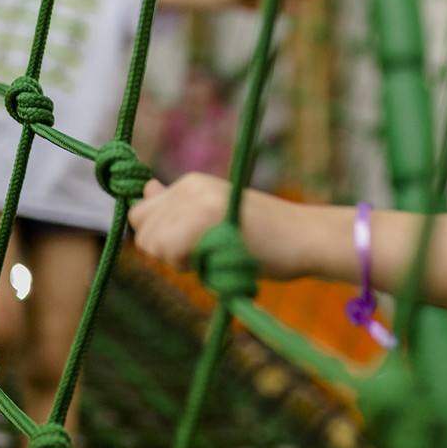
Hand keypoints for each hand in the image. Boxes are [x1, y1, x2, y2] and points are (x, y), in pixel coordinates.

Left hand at [128, 173, 308, 278]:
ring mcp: (196, 198)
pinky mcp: (204, 216)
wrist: (304, 238)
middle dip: (167, 252)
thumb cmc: (264, 238)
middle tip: (209, 252)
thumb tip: (143, 191)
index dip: (162, 240)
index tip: (197, 243)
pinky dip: (188, 263)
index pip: (142, 215)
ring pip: (151, 243)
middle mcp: (190, 185)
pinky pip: (169, 249)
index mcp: (191, 183)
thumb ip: (177, 208)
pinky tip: (217, 257)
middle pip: (143, 231)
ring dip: (178, 260)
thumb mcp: (214, 218)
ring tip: (216, 254)